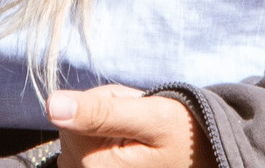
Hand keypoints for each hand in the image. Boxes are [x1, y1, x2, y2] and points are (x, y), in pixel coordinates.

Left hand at [48, 86, 210, 167]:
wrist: (212, 159)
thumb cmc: (187, 138)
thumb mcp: (151, 117)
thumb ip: (100, 111)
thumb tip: (52, 105)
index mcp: (95, 165)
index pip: (74, 112)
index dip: (104, 102)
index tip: (135, 114)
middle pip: (74, 127)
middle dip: (104, 118)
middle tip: (142, 128)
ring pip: (80, 139)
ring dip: (106, 132)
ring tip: (141, 141)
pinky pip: (87, 154)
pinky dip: (106, 146)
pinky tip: (134, 153)